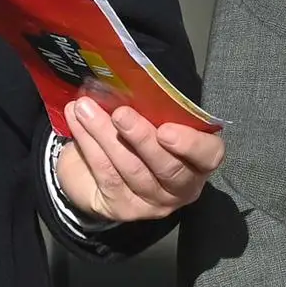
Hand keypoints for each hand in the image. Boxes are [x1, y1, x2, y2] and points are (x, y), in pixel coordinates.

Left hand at [54, 99, 221, 223]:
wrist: (97, 173)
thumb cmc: (136, 138)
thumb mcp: (152, 120)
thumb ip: (154, 108)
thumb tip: (132, 78)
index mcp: (198, 160)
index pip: (209, 155)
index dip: (191, 145)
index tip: (166, 129)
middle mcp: (182, 187)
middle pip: (168, 168)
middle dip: (142, 139)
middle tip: (120, 113)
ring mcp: (153, 203)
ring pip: (132, 170)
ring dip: (106, 136)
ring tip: (86, 108)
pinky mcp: (123, 209)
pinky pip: (106, 174)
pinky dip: (89, 145)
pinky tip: (76, 121)